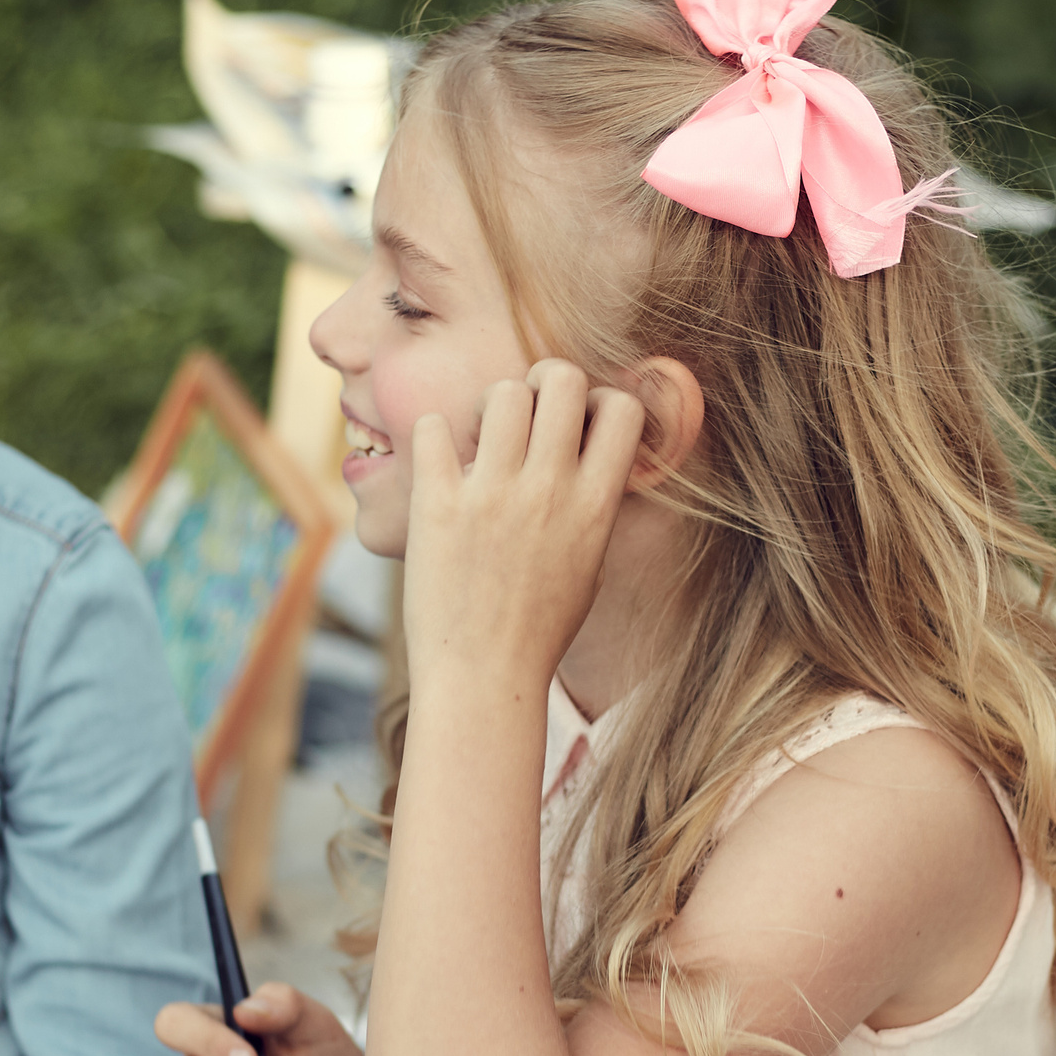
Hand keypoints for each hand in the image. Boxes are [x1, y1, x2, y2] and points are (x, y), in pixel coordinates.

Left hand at [403, 361, 644, 695]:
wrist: (483, 677)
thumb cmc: (538, 627)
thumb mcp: (589, 563)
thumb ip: (592, 502)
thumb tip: (592, 452)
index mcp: (594, 506)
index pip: (623, 407)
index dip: (601, 399)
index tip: (579, 423)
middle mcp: (548, 491)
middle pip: (562, 378)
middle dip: (545, 380)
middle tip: (526, 408)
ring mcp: (492, 495)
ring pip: (502, 392)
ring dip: (491, 403)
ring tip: (482, 438)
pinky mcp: (438, 505)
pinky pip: (432, 427)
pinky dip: (433, 434)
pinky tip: (439, 462)